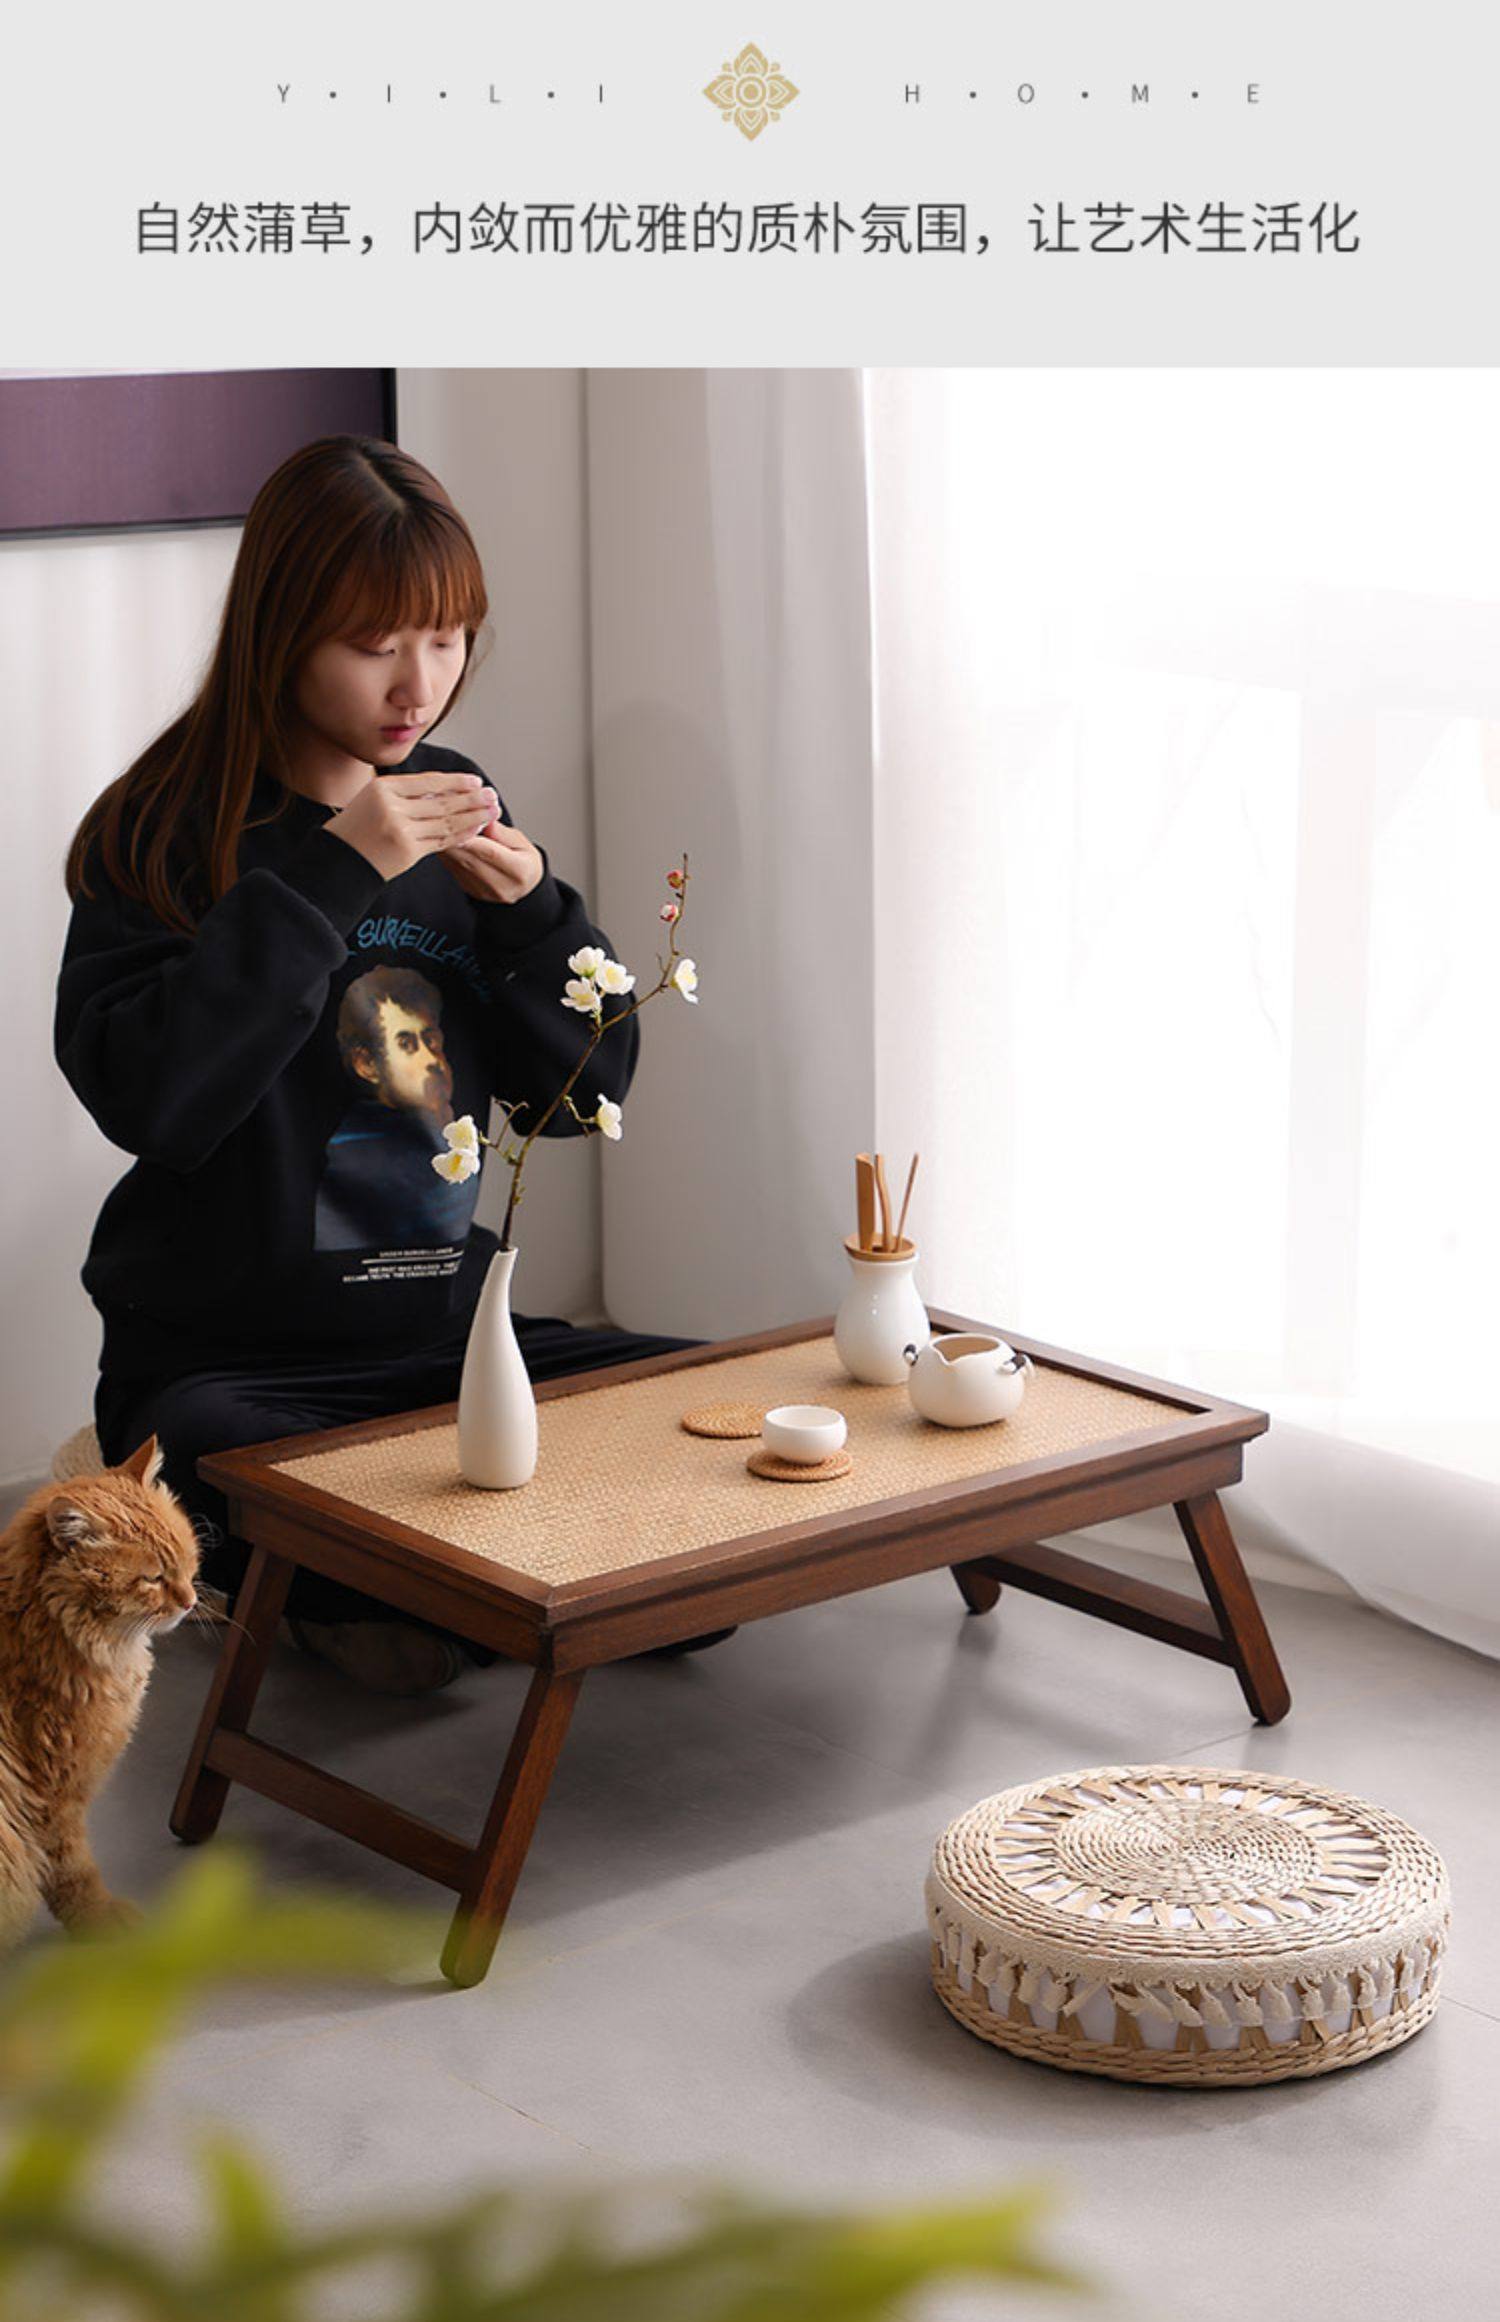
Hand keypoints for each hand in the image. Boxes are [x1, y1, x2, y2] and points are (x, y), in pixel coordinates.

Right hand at [323, 771, 499, 881]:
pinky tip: (476, 830)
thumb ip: (403, 792)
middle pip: (441, 801)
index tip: (475, 781)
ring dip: (473, 816)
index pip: (428, 782)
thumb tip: (442, 788)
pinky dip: (461, 835)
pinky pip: (442, 841)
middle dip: (471, 799)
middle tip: (493, 796)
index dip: (455, 782)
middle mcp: (392, 807)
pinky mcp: (408, 851)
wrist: (339, 860)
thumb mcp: (372, 798)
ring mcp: (400, 830)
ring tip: (492, 812)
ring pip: (445, 821)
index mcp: (383, 788)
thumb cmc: (356, 828)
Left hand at [440, 815, 545, 904]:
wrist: (520, 890)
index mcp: (520, 871)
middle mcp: (500, 886)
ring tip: (442, 823)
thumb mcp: (522, 843)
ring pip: (458, 863)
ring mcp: (482, 890)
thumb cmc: (524, 863)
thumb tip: (486, 821)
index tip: (459, 824)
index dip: (473, 839)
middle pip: (471, 859)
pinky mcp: (468, 889)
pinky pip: (453, 867)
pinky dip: (448, 851)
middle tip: (444, 818)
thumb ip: (502, 833)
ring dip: (448, 843)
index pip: (492, 853)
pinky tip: (444, 836)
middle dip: (455, 837)